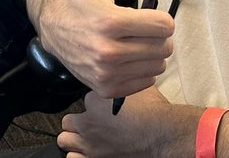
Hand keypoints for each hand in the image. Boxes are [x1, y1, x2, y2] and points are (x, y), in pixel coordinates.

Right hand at [38, 0, 173, 98]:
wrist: (54, 32)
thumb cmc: (80, 2)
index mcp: (110, 21)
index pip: (164, 25)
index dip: (161, 18)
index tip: (150, 15)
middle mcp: (109, 51)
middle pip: (164, 47)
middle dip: (158, 36)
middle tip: (144, 29)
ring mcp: (108, 73)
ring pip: (158, 65)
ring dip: (152, 54)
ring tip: (136, 43)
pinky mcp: (108, 88)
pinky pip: (146, 81)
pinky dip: (143, 71)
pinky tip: (129, 58)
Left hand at [59, 86, 189, 157]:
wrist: (163, 135)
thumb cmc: (154, 112)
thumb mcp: (138, 87)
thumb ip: (123, 84)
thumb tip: (123, 78)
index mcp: (95, 101)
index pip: (84, 99)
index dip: (95, 102)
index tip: (103, 105)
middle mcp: (89, 124)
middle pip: (68, 121)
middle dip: (76, 120)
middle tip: (89, 122)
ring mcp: (91, 145)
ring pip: (65, 141)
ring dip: (73, 139)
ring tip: (86, 138)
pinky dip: (77, 155)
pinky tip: (88, 152)